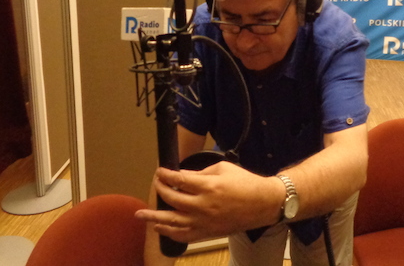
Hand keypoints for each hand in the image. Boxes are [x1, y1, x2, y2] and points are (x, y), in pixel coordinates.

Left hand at [135, 162, 283, 242]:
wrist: (262, 204)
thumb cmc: (245, 183)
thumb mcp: (223, 169)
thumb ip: (200, 173)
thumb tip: (182, 177)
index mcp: (208, 187)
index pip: (178, 180)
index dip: (166, 175)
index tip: (160, 171)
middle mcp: (203, 206)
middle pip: (172, 199)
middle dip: (160, 189)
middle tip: (156, 183)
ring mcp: (204, 222)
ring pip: (172, 221)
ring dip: (154, 217)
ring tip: (141, 214)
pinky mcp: (207, 232)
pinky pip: (184, 235)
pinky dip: (169, 232)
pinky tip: (160, 228)